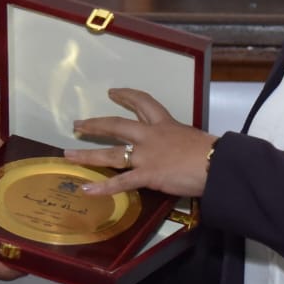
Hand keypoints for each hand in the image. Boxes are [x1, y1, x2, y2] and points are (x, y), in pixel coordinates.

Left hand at [64, 87, 214, 198]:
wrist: (216, 163)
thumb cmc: (210, 151)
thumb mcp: (191, 137)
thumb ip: (177, 140)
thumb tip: (174, 148)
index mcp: (164, 123)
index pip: (143, 103)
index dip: (126, 96)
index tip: (113, 92)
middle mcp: (150, 136)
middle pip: (117, 125)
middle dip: (95, 124)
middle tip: (78, 124)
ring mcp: (146, 155)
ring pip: (111, 153)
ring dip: (87, 154)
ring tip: (68, 155)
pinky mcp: (147, 175)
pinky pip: (121, 182)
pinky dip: (103, 188)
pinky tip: (86, 190)